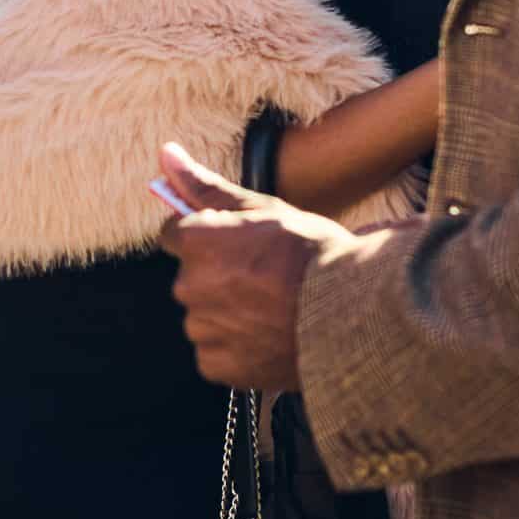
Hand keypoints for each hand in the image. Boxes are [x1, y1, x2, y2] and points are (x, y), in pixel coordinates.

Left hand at [155, 143, 343, 390]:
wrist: (353, 311)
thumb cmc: (311, 252)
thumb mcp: (262, 209)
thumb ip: (205, 186)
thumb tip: (165, 153)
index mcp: (195, 240)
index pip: (175, 235)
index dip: (206, 238)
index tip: (236, 245)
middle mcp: (189, 284)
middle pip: (190, 278)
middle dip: (216, 277)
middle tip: (264, 278)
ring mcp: (203, 328)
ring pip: (203, 317)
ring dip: (226, 315)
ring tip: (272, 310)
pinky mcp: (218, 366)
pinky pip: (215, 353)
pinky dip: (236, 349)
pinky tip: (268, 337)